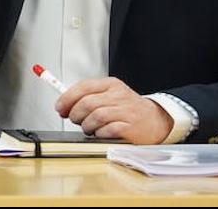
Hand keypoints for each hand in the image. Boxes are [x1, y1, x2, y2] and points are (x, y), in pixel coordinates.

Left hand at [55, 77, 172, 143]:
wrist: (157, 120)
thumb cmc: (128, 109)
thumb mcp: (110, 95)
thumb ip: (88, 96)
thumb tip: (63, 104)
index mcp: (111, 84)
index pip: (83, 87)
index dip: (67, 98)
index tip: (60, 107)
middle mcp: (119, 95)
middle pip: (87, 103)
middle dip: (75, 114)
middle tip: (75, 120)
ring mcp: (126, 111)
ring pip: (95, 117)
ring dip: (86, 125)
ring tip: (89, 128)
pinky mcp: (131, 127)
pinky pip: (107, 130)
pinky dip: (100, 134)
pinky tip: (102, 133)